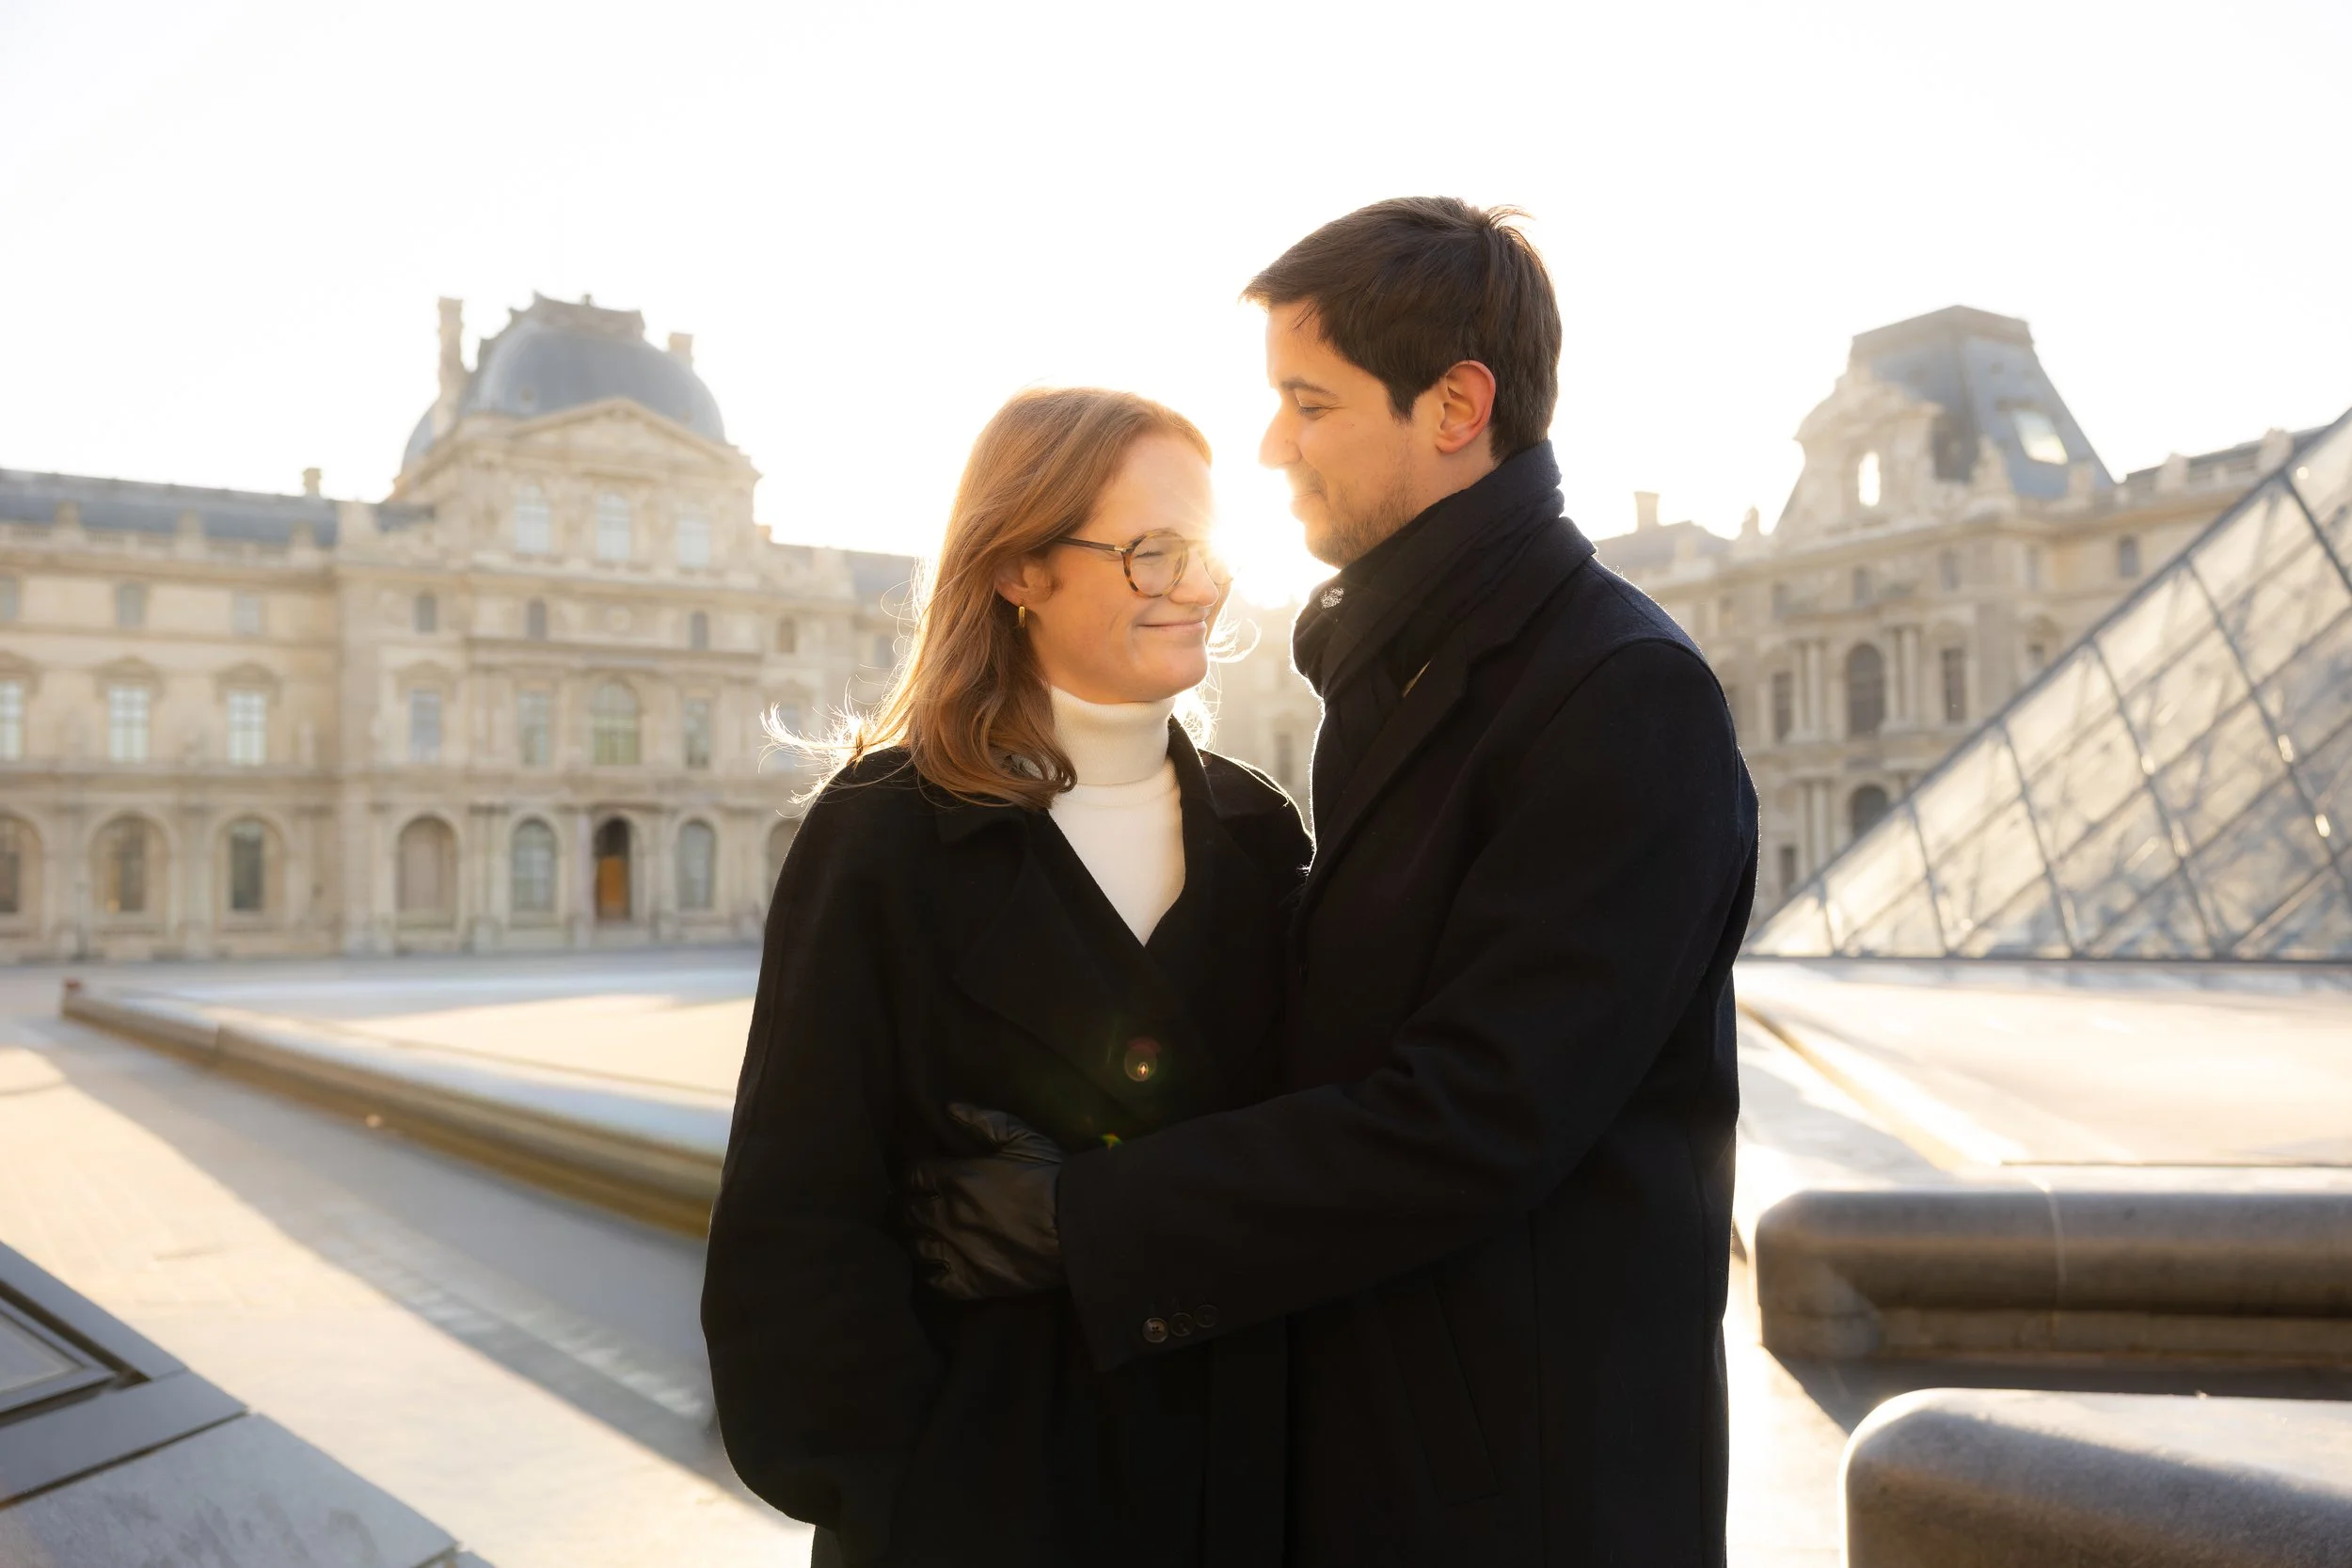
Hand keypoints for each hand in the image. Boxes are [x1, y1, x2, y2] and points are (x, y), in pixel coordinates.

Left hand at [904, 1103, 1065, 1298]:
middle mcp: (946, 1215)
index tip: (924, 1177)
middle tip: (922, 1205)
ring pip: (916, 1245)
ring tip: (930, 1235)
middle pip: (909, 1211)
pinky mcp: (969, 1283)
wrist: (1076, 1226)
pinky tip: (942, 1264)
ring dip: (920, 1237)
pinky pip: (934, 1280)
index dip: (917, 1175)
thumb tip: (949, 1109)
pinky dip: (933, 1271)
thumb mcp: (1022, 1138)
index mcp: (955, 1178)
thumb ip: (983, 1121)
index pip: (914, 1175)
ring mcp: (955, 1251)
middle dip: (913, 1205)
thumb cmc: (1050, 1178)